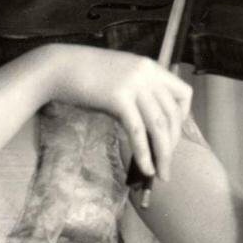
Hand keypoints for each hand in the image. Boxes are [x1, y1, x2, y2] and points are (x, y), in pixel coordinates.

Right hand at [33, 44, 193, 180]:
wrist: (58, 68)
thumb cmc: (85, 76)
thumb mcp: (120, 79)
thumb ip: (138, 95)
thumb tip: (148, 126)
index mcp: (150, 67)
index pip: (183, 94)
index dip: (183, 118)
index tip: (172, 135)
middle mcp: (147, 74)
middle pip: (172, 115)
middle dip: (172, 144)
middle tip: (167, 165)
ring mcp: (134, 85)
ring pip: (158, 126)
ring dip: (163, 155)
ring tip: (161, 174)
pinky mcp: (118, 99)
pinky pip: (137, 131)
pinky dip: (144, 153)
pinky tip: (145, 168)